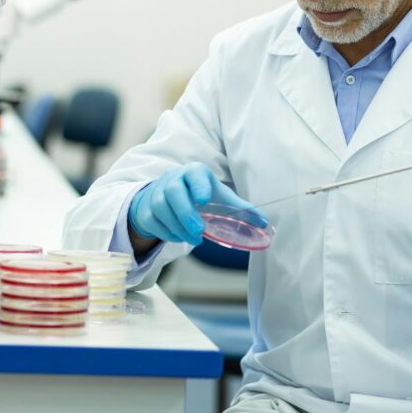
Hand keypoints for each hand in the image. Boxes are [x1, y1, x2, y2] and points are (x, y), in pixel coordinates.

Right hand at [128, 163, 261, 245]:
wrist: (165, 196)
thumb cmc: (198, 195)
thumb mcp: (219, 198)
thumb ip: (240, 209)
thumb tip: (265, 222)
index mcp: (193, 173)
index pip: (194, 174)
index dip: (198, 185)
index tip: (204, 199)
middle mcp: (173, 179)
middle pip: (173, 191)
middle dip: (185, 212)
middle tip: (199, 231)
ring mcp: (156, 193)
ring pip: (161, 208)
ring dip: (177, 227)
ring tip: (193, 238)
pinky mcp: (146, 209)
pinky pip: (153, 221)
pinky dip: (167, 233)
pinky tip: (179, 236)